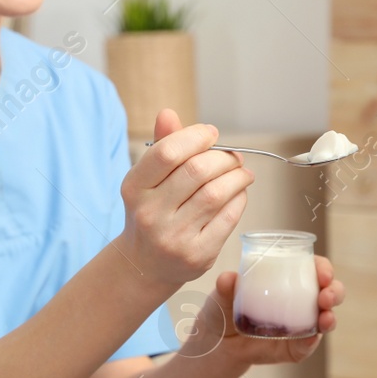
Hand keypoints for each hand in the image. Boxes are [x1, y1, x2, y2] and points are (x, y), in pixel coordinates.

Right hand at [117, 109, 253, 286]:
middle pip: (198, 171)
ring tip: (242, 172)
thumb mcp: (147, 180)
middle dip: (223, 157)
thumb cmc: (152, 211)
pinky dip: (240, 199)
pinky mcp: (197, 254)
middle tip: (233, 157)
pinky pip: (228, 217)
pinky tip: (239, 193)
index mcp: (134, 188)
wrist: (146, 264)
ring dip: (237, 177)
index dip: (195, 136)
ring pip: (217, 193)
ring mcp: (173, 236)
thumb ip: (161, 145)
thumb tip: (169, 113)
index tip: (211, 133)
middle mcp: (150, 213)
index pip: (167, 152)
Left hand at [185, 255, 345, 366]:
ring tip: (325, 318)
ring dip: (330, 317)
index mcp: (289, 280)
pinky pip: (307, 346)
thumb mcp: (222, 295)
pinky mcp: (294, 348)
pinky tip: (310, 338)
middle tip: (326, 294)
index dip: (324, 268)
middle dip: (334, 291)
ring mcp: (301, 326)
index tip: (322, 272)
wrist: (218, 343)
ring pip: (326, 319)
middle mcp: (301, 301)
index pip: (314, 269)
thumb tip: (228, 278)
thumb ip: (225, 287)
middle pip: (329, 293)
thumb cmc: (225, 310)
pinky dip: (311, 342)